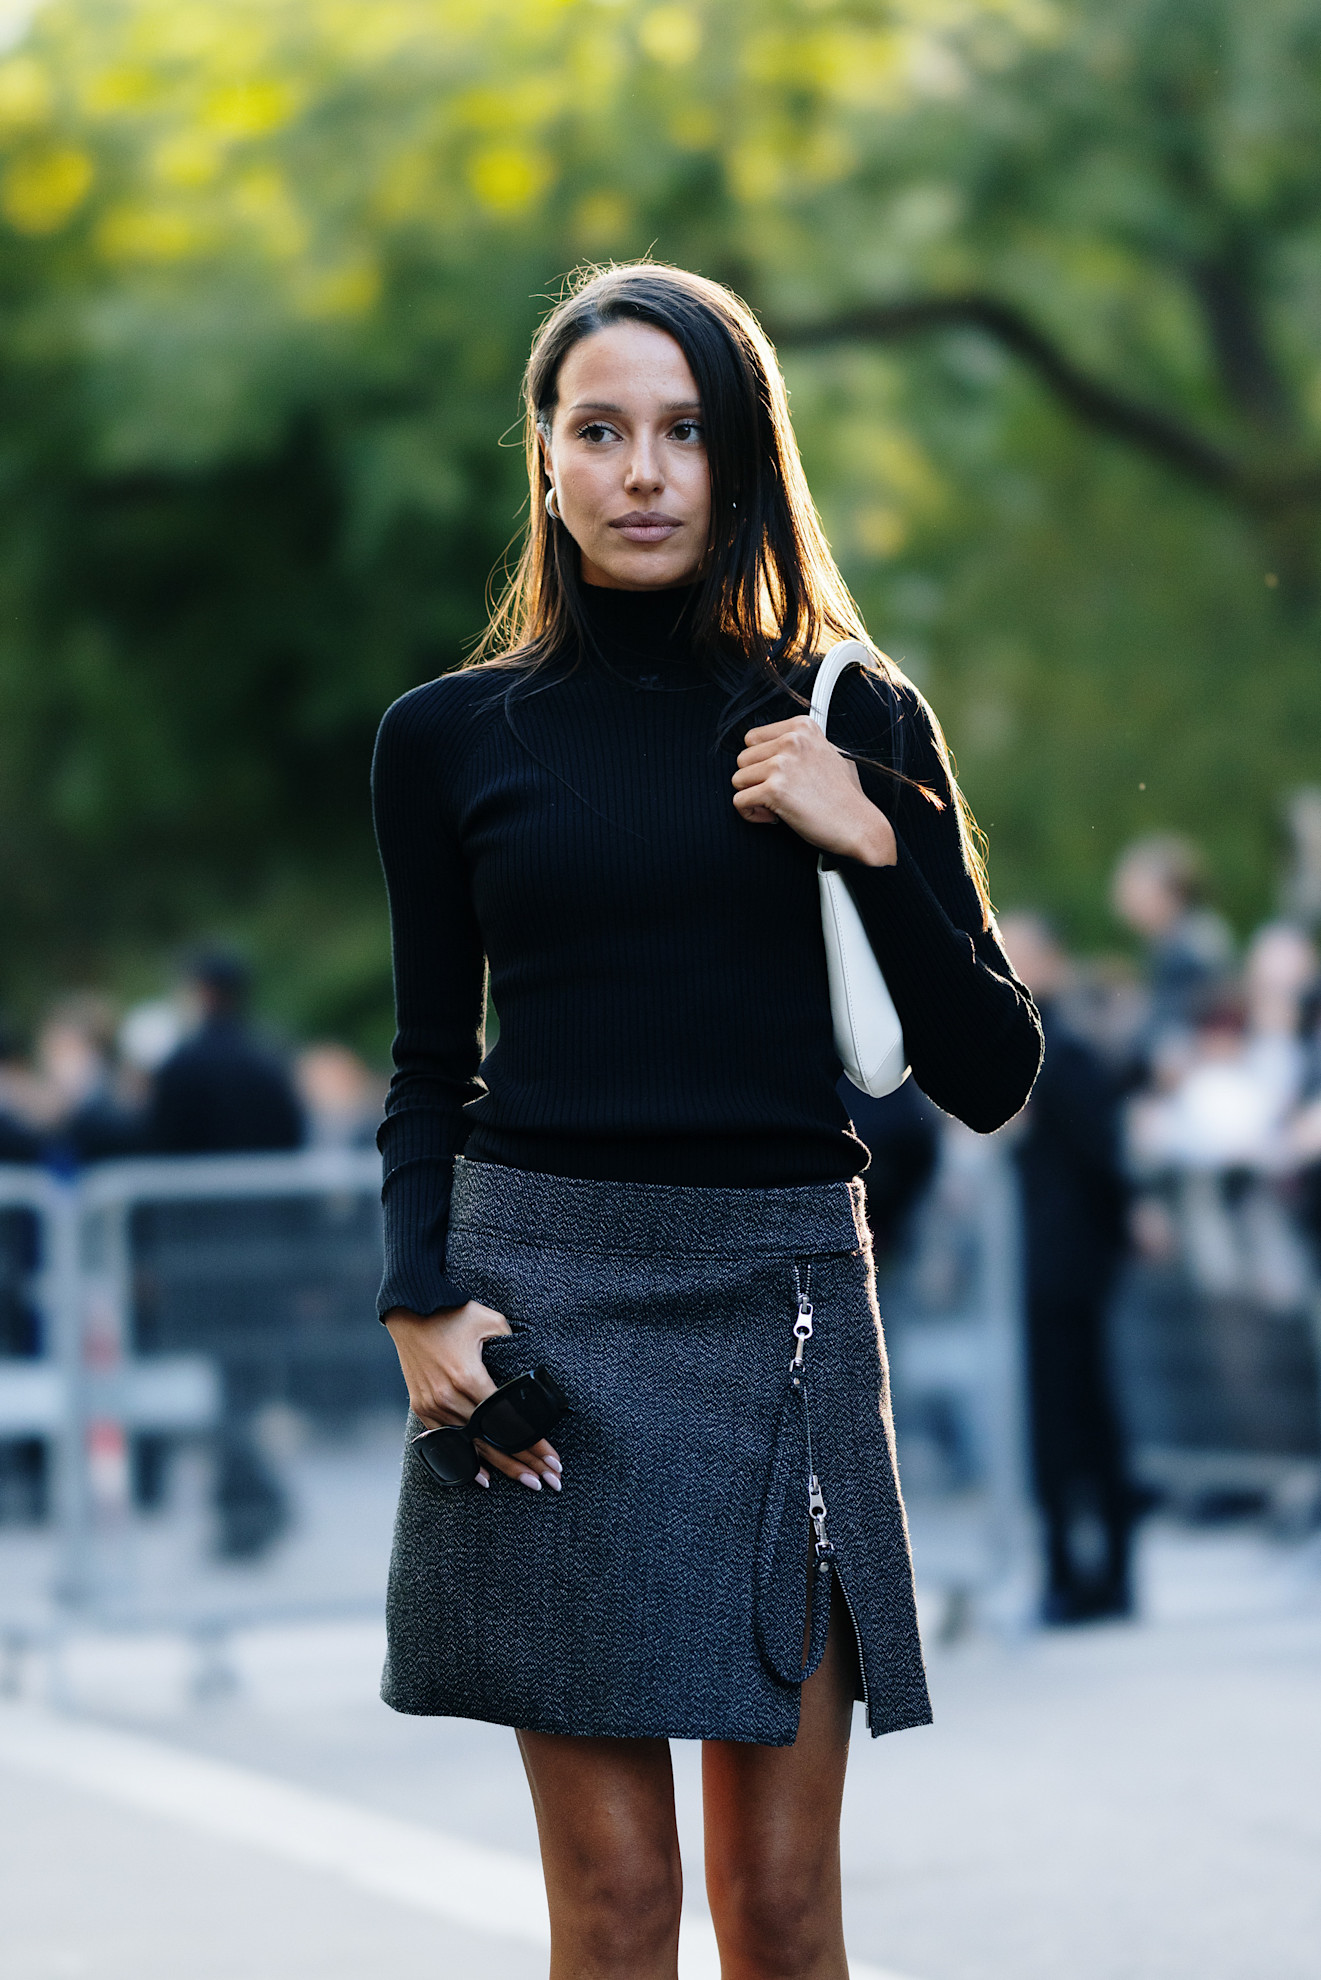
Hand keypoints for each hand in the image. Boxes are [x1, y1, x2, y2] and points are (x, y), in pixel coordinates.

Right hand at [384, 1301, 562, 1491]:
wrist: (410, 1311)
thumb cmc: (454, 1313)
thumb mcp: (491, 1321)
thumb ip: (515, 1344)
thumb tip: (535, 1369)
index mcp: (469, 1377)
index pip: (508, 1422)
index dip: (533, 1443)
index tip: (554, 1461)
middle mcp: (449, 1397)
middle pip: (492, 1440)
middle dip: (523, 1463)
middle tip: (549, 1482)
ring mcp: (433, 1405)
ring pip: (472, 1445)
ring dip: (501, 1465)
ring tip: (527, 1481)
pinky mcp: (421, 1408)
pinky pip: (446, 1441)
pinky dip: (467, 1459)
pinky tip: (486, 1477)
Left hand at [732, 716, 896, 865]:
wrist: (858, 825)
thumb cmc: (844, 796)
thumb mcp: (829, 753)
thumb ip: (801, 744)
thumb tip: (773, 744)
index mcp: (802, 727)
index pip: (752, 738)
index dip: (760, 762)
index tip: (779, 778)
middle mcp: (792, 740)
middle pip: (742, 759)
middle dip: (755, 780)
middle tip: (779, 795)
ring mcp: (782, 764)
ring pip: (738, 779)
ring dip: (753, 797)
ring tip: (777, 807)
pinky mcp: (775, 790)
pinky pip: (739, 801)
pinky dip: (751, 814)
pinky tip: (773, 817)